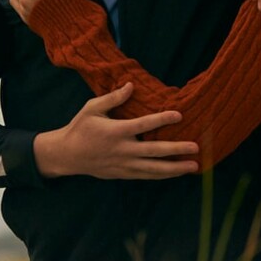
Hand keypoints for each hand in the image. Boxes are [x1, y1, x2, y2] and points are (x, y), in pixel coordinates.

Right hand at [33, 83, 199, 179]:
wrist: (65, 156)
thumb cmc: (80, 128)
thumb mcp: (92, 108)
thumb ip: (113, 98)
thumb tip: (131, 85)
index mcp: (116, 131)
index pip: (143, 125)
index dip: (162, 119)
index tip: (180, 115)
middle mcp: (122, 150)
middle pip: (154, 152)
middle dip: (176, 150)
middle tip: (196, 148)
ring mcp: (123, 165)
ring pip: (153, 169)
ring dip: (174, 168)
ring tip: (194, 166)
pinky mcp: (122, 174)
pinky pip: (146, 176)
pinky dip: (162, 175)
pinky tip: (176, 173)